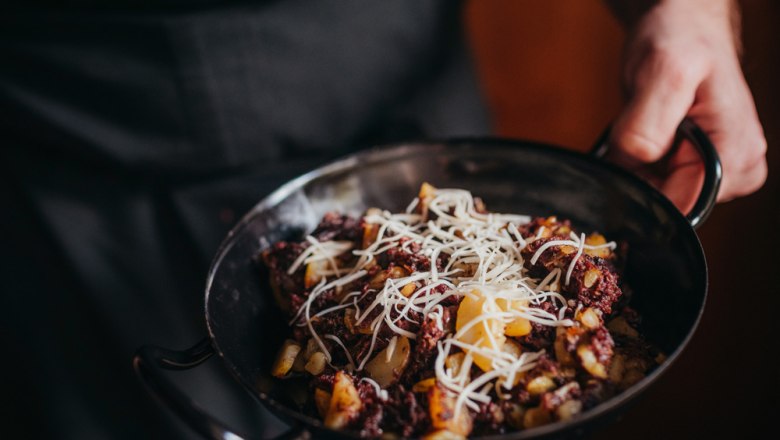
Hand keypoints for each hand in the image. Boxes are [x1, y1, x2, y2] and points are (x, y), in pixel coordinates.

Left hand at [607, 0, 766, 211]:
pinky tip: (640, 134)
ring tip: (640, 126)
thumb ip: (647, 122)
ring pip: (657, 194)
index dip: (640, 190)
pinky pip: (655, 181)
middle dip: (637, 176)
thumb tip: (636, 160)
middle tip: (633, 131)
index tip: (624, 158)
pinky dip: (636, 164)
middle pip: (666, 204)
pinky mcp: (697, 166)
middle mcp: (736, 170)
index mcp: (737, 156)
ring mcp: (718, 170)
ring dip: (634, 168)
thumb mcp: (662, 71)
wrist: (682, 26)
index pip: (679, 207)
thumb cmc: (680, 39)